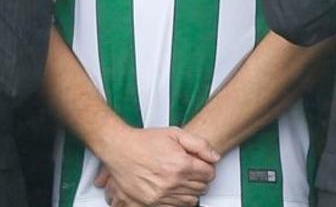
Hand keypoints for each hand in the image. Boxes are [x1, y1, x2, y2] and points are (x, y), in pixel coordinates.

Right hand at [93, 126, 219, 205]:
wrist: (120, 149)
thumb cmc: (145, 141)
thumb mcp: (175, 134)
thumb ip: (199, 144)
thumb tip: (214, 157)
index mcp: (180, 164)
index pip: (209, 174)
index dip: (208, 168)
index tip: (203, 166)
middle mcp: (172, 182)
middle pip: (201, 188)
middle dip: (201, 179)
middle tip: (193, 171)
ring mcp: (162, 194)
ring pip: (191, 200)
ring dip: (191, 190)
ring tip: (183, 179)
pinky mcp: (152, 202)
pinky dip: (180, 200)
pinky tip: (175, 189)